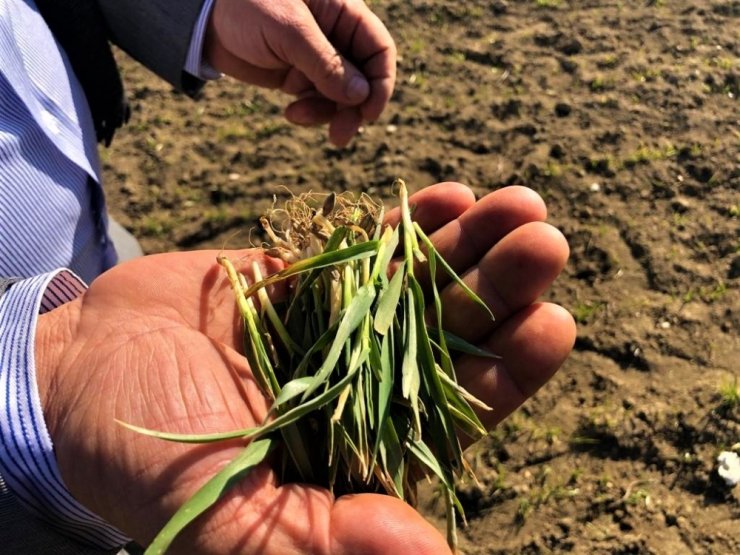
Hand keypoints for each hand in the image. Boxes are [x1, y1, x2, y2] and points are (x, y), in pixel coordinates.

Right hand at [35, 184, 574, 553]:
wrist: (82, 369)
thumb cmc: (142, 449)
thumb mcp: (221, 504)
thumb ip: (314, 535)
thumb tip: (424, 552)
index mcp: (359, 449)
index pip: (453, 415)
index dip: (506, 372)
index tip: (552, 324)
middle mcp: (366, 386)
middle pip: (452, 338)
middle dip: (501, 291)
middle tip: (544, 241)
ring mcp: (344, 327)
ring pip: (423, 285)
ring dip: (470, 245)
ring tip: (517, 202)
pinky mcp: (313, 280)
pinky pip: (373, 249)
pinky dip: (411, 223)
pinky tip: (453, 195)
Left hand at [204, 0, 396, 146]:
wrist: (203, 17)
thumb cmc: (247, 6)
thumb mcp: (288, 30)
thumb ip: (326, 63)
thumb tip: (361, 96)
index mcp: (343, 12)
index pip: (379, 49)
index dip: (380, 83)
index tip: (368, 112)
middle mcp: (336, 36)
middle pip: (363, 79)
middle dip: (352, 108)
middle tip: (340, 135)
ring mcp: (317, 59)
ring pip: (340, 96)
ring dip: (327, 114)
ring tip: (298, 117)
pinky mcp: (298, 76)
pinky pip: (318, 102)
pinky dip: (310, 113)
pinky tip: (291, 114)